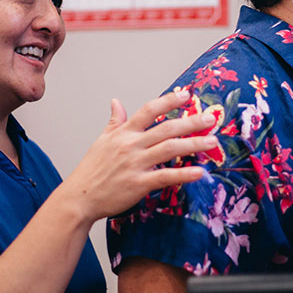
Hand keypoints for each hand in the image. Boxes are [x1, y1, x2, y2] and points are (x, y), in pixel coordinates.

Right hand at [58, 90, 214, 221]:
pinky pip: (165, 176)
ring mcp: (135, 164)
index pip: (149, 110)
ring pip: (169, 149)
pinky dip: (183, 174)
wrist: (79, 197)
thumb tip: (116, 102)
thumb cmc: (91, 170)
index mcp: (123, 133)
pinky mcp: (139, 184)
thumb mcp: (102, 141)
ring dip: (193, 144)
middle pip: (166, 128)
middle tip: (211, 118)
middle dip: (191, 122)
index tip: (186, 94)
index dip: (168, 101)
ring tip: (212, 141)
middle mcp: (131, 145)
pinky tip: (200, 172)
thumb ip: (114, 121)